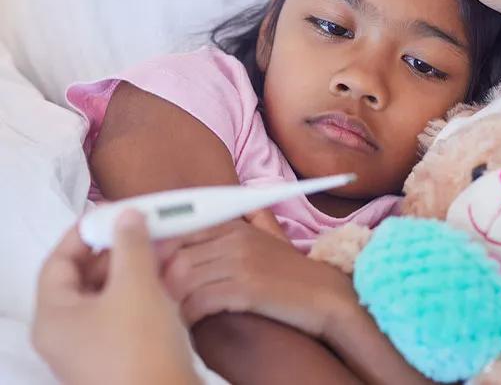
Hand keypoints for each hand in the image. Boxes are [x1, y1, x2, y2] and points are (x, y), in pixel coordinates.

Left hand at [32, 211, 199, 384]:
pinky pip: (130, 313)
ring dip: (141, 267)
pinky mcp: (123, 355)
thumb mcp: (135, 286)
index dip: (85, 233)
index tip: (112, 213)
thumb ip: (130, 244)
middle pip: (89, 277)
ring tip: (170, 245)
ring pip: (114, 294)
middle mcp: (69, 333)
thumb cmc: (139, 348)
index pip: (60, 261)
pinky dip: (150, 291)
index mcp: (55, 317)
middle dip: (122, 249)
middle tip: (148, 227)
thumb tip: (127, 215)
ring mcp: (96, 347)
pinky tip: (176, 274)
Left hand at [160, 219, 357, 336]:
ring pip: (182, 277)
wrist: (328, 297)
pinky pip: (200, 301)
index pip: (181, 228)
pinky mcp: (247, 289)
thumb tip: (237, 207)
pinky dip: (187, 315)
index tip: (142, 266)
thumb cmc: (295, 275)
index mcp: (236, 226)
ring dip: (168, 299)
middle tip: (148, 298)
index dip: (155, 247)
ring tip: (163, 314)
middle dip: (155, 277)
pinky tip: (187, 323)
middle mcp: (236, 239)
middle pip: (175, 253)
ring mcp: (241, 263)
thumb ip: (252, 221)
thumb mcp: (271, 239)